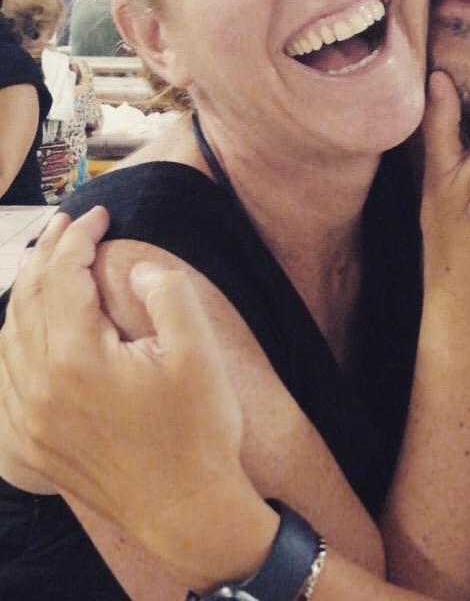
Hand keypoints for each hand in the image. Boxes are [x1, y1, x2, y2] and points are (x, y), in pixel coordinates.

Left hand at [0, 208, 243, 544]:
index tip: (100, 214)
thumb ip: (167, 292)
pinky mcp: (31, 442)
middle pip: (27, 299)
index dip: (78, 237)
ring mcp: (29, 419)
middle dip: (46, 253)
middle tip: (68, 223)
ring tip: (46, 262)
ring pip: (8, 335)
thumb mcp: (198, 350)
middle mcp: (38, 389)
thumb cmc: (198, 430)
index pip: (62, 277)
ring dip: (26, 290)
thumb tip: (137, 269)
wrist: (188, 508)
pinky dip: (13, 336)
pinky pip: (5, 374)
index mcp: (76, 360)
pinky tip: (29, 324)